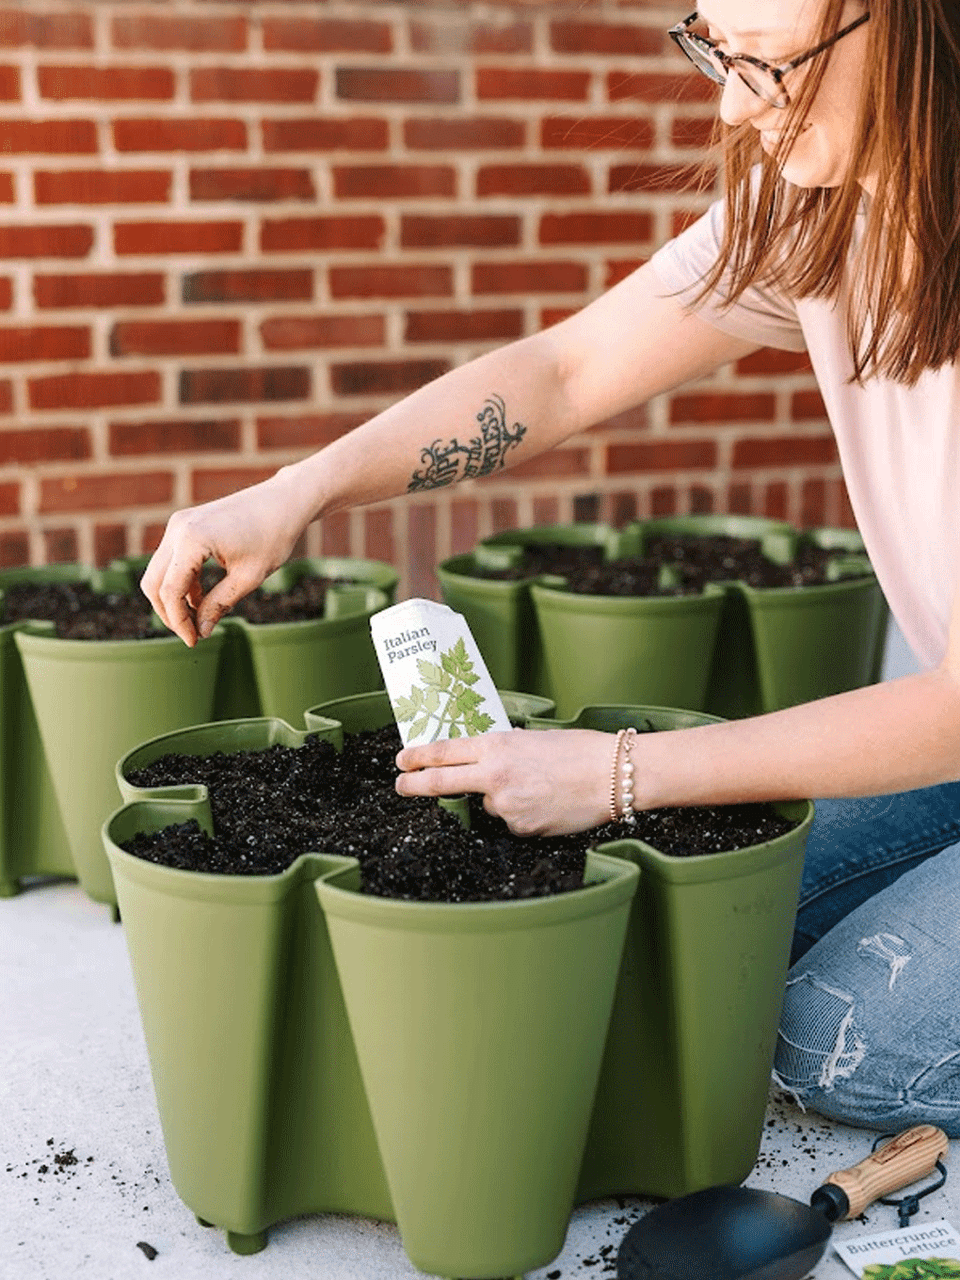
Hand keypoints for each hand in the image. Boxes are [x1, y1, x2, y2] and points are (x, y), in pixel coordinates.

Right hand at [140, 467, 311, 645]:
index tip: (194, 641)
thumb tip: (201, 631)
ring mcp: (179, 524)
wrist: (284, 502)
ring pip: (159, 572)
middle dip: (169, 613)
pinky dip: (181, 582)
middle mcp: (178, 529)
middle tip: (192, 634)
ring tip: (200, 619)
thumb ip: (219, 605)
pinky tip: (202, 599)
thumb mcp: (248, 578)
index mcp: (192, 540)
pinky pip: (172, 560)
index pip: (170, 591)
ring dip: (174, 598)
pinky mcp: (185, 524)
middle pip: (154, 582)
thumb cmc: (273, 537)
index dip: (179, 622)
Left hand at [395, 728, 615, 836]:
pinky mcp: (521, 828)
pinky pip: (512, 823)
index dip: (418, 756)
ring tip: (540, 788)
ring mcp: (506, 805)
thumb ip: (504, 751)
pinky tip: (548, 804)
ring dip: (503, 799)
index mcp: (497, 746)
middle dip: (414, 785)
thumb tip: (487, 762)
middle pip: (440, 782)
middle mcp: (494, 775)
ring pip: (489, 805)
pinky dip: (524, 814)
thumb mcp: (533, 739)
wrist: (612, 775)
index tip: (402, 760)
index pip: (444, 751)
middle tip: (400, 786)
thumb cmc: (580, 750)